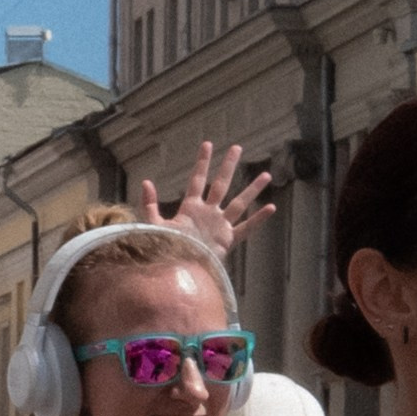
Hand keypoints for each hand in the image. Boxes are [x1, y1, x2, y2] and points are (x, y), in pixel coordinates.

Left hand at [141, 139, 273, 260]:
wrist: (178, 271)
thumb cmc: (166, 250)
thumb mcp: (155, 225)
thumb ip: (150, 204)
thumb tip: (146, 181)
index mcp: (191, 208)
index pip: (197, 180)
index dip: (202, 163)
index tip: (208, 144)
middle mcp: (208, 214)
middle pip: (221, 184)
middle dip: (228, 166)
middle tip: (237, 148)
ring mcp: (219, 226)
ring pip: (239, 203)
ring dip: (252, 189)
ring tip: (266, 175)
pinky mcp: (227, 240)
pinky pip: (246, 228)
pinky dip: (259, 219)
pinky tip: (271, 208)